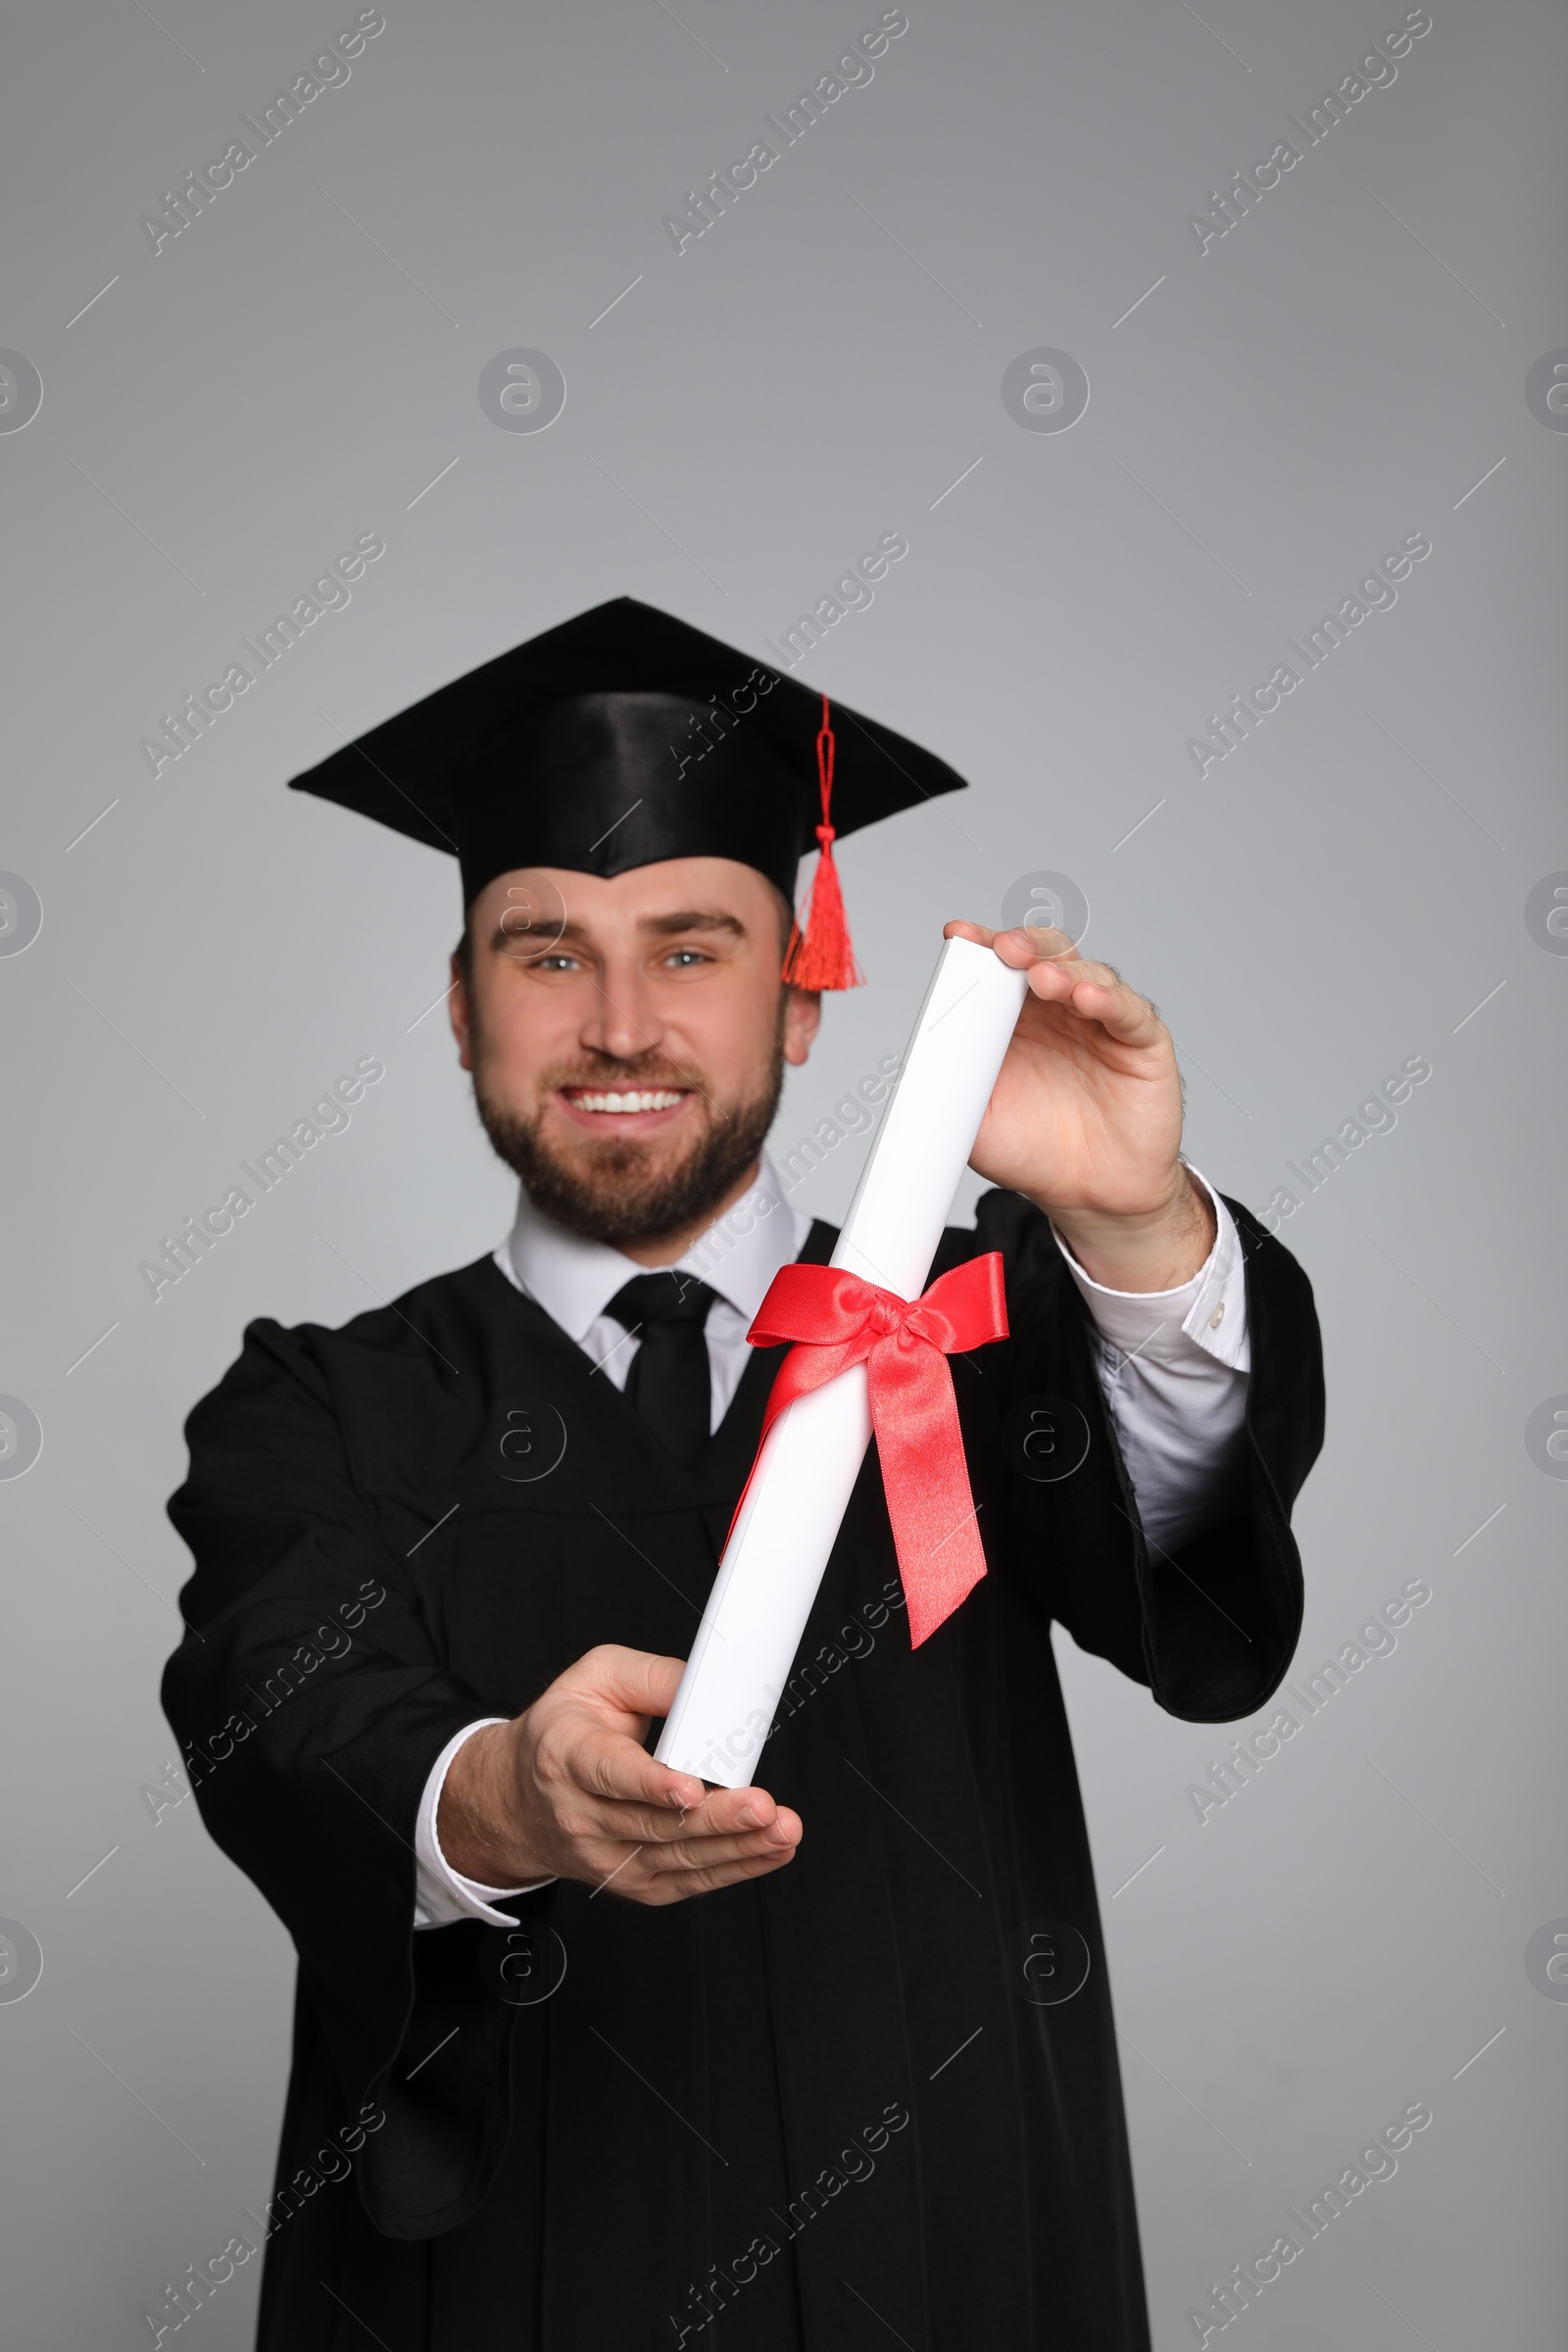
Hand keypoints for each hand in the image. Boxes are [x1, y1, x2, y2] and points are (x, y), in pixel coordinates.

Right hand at [437, 1645, 801, 1905]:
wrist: (518, 1798)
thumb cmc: (562, 1731)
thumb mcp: (596, 1678)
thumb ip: (653, 1677)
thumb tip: (708, 1686)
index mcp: (566, 1755)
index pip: (610, 1773)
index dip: (651, 1783)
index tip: (689, 1787)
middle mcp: (580, 1813)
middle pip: (654, 1823)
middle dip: (715, 1817)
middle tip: (761, 1806)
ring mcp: (604, 1855)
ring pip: (675, 1858)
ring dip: (736, 1847)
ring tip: (780, 1829)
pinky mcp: (630, 1881)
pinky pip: (685, 1882)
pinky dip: (732, 1869)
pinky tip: (768, 1852)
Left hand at [943, 920, 1215, 1291]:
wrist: (1088, 1196)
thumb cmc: (1033, 1151)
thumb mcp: (975, 1122)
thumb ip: (949, 1088)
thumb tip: (914, 1062)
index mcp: (1014, 1020)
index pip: (998, 967)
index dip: (981, 946)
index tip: (959, 937)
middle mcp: (1059, 1010)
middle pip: (1044, 955)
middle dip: (1023, 945)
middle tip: (1003, 949)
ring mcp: (1101, 1021)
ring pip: (1087, 974)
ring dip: (1062, 970)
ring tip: (1041, 978)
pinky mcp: (1142, 1042)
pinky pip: (1129, 1011)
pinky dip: (1110, 999)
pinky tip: (1089, 998)